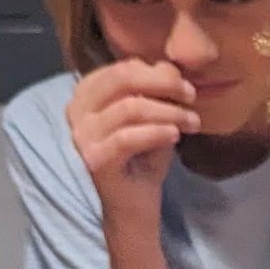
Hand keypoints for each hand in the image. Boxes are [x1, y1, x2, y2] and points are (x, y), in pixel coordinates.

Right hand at [66, 60, 200, 227]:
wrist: (136, 203)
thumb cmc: (145, 156)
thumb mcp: (156, 117)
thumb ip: (158, 90)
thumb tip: (169, 65)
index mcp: (87, 95)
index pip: (122, 69)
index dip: (157, 72)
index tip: (186, 88)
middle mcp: (77, 112)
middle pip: (121, 80)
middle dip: (163, 84)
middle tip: (191, 97)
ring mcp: (82, 136)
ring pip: (129, 108)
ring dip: (169, 112)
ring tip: (192, 122)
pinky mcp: (94, 160)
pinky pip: (127, 138)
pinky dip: (156, 133)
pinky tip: (175, 136)